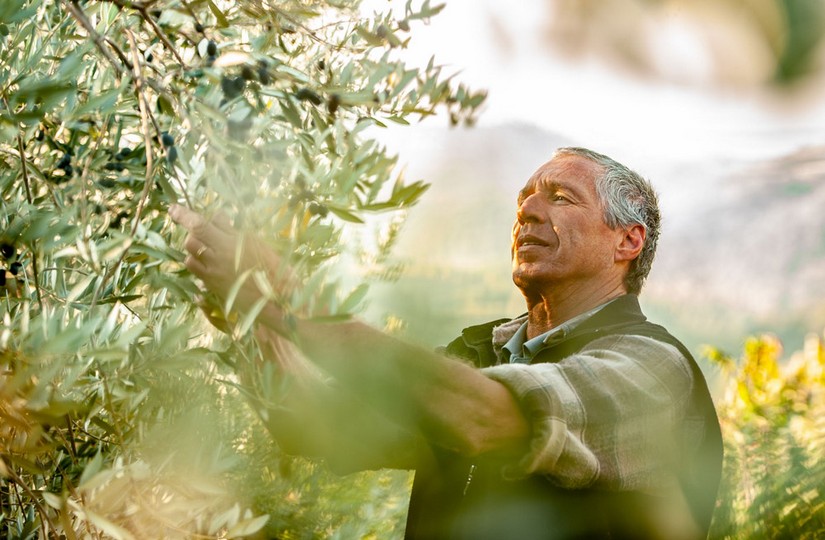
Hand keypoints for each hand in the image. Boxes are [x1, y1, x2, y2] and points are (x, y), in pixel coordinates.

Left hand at [169, 204, 288, 313]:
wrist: (275, 299)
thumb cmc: (272, 268)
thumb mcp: (256, 243)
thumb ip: (233, 231)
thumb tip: (218, 218)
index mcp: (230, 244)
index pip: (199, 225)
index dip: (184, 215)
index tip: (173, 208)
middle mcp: (217, 258)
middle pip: (192, 238)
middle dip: (195, 230)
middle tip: (210, 229)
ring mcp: (212, 273)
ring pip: (190, 254)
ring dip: (196, 246)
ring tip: (211, 245)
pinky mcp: (212, 285)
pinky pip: (195, 269)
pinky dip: (197, 261)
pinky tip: (209, 260)